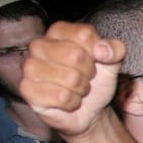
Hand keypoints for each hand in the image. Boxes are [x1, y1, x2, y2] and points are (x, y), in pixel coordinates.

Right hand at [18, 21, 125, 137]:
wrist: (89, 111)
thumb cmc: (95, 81)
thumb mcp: (112, 63)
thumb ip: (115, 50)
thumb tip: (102, 49)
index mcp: (59, 31)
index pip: (84, 34)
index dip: (98, 53)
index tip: (94, 60)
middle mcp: (39, 45)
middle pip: (75, 55)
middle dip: (88, 73)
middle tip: (84, 78)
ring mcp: (30, 67)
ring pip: (69, 78)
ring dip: (80, 89)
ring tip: (75, 89)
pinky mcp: (27, 89)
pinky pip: (60, 96)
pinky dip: (71, 102)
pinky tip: (66, 100)